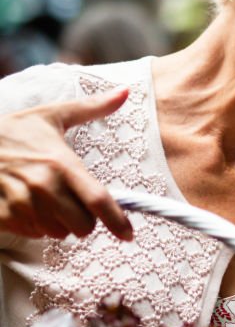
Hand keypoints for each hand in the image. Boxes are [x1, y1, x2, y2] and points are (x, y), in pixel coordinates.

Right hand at [0, 89, 132, 240]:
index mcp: (61, 163)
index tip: (128, 235)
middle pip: (82, 226)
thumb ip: (92, 107)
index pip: (98, 200)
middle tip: (74, 204)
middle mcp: (43, 186)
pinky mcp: (3, 216)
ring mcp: (21, 204)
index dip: (117, 222)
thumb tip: (126, 91)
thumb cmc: (14, 131)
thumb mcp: (52, 115)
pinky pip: (33, 233)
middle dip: (85, 220)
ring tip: (47, 201)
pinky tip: (28, 205)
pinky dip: (36, 225)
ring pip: (58, 233)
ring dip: (59, 223)